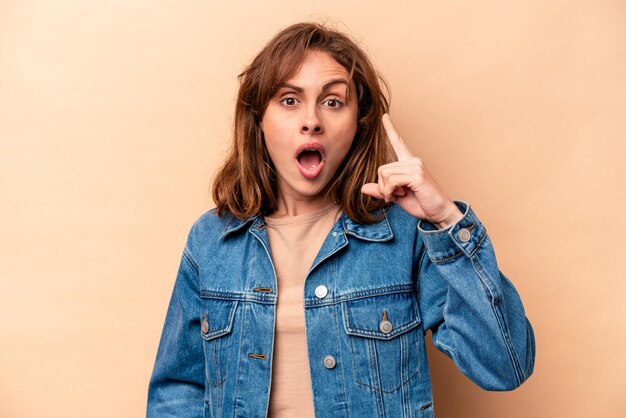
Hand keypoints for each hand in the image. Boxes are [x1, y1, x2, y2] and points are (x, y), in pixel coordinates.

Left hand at [361, 114, 462, 228]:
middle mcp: (413, 161)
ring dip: (386, 191)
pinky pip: (391, 181)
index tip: (384, 116)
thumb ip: (382, 191)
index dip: (390, 129)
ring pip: (384, 174)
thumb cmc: (422, 204)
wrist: (440, 213)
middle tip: (394, 196)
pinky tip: (400, 196)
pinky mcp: (416, 175)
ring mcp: (415, 166)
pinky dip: (390, 192)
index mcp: (409, 163)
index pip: (398, 143)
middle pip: (381, 169)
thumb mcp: (397, 198)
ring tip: (399, 196)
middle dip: (383, 186)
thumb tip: (363, 188)